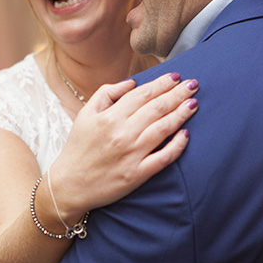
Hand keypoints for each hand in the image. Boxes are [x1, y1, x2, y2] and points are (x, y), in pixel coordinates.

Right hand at [47, 71, 197, 220]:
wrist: (69, 186)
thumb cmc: (78, 149)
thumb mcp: (85, 115)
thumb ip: (106, 94)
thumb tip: (132, 83)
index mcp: (109, 117)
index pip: (142, 94)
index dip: (161, 83)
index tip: (175, 77)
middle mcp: (122, 133)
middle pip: (157, 108)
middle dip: (177, 94)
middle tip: (193, 84)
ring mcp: (131, 154)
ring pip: (163, 129)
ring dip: (181, 113)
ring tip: (194, 103)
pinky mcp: (137, 174)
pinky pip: (163, 158)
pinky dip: (177, 146)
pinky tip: (186, 135)